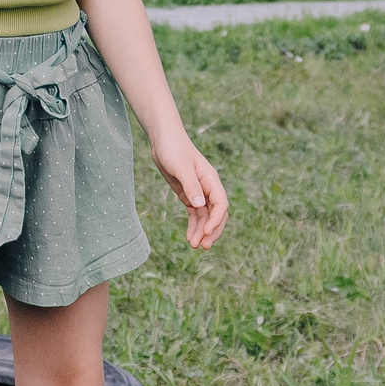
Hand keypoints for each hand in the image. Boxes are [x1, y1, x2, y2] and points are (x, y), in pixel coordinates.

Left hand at [150, 134, 229, 249]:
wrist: (163, 139)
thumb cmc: (173, 149)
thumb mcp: (180, 167)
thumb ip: (191, 186)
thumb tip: (200, 205)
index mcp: (211, 180)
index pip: (221, 204)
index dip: (216, 220)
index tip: (207, 232)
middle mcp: (208, 188)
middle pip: (217, 214)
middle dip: (212, 231)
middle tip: (203, 246)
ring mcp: (199, 192)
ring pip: (206, 217)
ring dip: (202, 232)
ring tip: (194, 246)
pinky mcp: (189, 195)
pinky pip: (195, 214)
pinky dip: (194, 226)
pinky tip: (190, 237)